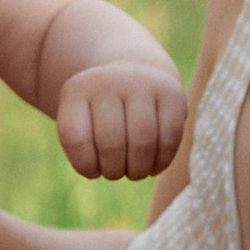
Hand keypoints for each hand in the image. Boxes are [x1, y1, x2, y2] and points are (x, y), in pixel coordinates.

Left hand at [56, 59, 190, 183]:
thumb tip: (96, 171)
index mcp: (78, 90)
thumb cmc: (101, 114)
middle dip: (114, 171)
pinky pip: (168, 139)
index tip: (92, 170)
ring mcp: (143, 84)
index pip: (76, 139)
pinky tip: (154, 167)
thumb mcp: (80, 124)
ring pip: (142, 143)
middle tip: (115, 173)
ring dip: (138, 170)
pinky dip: (161, 161)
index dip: (85, 166)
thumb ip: (79, 148)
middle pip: (111, 144)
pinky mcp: (172, 94)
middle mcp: (109, 81)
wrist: (135, 76)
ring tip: (134, 173)